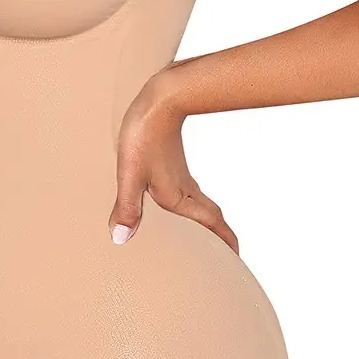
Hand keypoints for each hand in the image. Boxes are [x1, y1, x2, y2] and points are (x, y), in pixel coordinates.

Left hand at [111, 75, 238, 252]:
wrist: (161, 97)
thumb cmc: (145, 133)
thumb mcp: (130, 173)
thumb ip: (126, 207)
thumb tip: (121, 238)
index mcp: (179, 198)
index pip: (212, 227)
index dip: (225, 245)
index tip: (236, 261)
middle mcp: (187, 190)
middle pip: (213, 220)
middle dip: (221, 240)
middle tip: (227, 257)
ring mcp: (183, 178)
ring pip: (204, 207)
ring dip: (210, 224)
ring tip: (208, 239)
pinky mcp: (176, 166)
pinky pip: (193, 195)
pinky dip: (196, 209)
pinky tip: (182, 207)